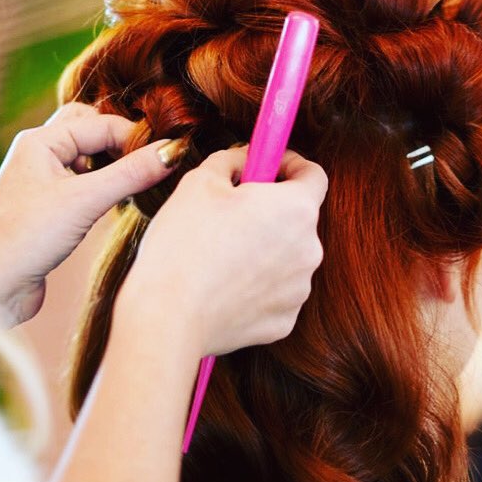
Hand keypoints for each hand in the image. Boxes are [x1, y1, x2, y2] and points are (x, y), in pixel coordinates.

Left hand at [0, 102, 183, 325]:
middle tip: (147, 163)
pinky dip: (103, 184)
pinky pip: (83, 180)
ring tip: (133, 182)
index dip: (136, 138)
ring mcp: (41, 179)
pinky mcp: (47, 205)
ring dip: (112, 164)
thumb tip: (173, 151)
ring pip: (88, 155)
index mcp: (40, 140)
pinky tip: (115, 202)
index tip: (168, 155)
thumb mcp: (86, 200)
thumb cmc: (28, 237)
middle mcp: (38, 153)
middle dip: (121, 142)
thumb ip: (131, 173)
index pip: (102, 123)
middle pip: (91, 129)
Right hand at [113, 146, 327, 360]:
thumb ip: (232, 160)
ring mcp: (299, 290)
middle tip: (229, 213)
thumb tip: (244, 160)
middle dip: (269, 210)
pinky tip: (224, 285)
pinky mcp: (284, 321)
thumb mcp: (199, 180)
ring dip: (264, 249)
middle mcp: (310, 250)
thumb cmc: (182, 244)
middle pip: (297, 218)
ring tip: (220, 254)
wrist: (167, 316)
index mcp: (296, 209)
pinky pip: (275, 292)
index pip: (314, 175)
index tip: (268, 167)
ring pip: (286, 257)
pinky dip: (256, 285)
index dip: (291, 165)